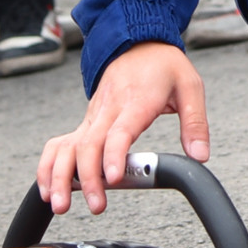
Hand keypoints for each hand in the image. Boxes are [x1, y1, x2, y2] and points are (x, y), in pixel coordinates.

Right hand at [38, 42, 210, 214]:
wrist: (138, 42)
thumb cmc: (163, 65)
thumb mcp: (190, 86)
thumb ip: (195, 123)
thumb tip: (200, 155)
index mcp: (136, 101)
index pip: (120, 131)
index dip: (114, 154)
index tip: (113, 177)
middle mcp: (109, 109)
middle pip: (88, 145)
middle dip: (86, 178)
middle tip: (95, 205)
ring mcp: (93, 115)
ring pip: (67, 146)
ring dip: (59, 175)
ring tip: (59, 203)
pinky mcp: (86, 121)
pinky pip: (60, 143)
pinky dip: (48, 164)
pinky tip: (47, 186)